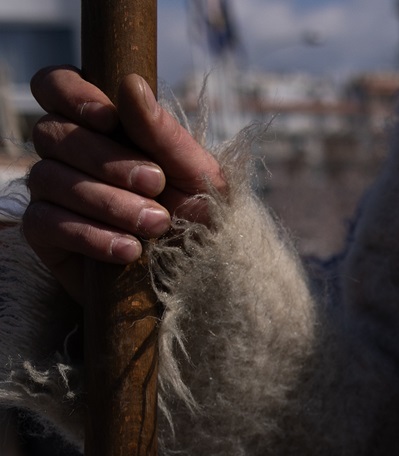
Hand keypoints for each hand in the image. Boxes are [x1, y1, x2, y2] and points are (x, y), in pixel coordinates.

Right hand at [22, 67, 225, 297]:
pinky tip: (128, 250)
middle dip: (106, 160)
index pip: (56, 85)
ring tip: (156, 224)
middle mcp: (68, 154)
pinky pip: (44, 222)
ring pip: (48, 178)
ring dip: (106, 201)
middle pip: (52, 133)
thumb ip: (164, 133)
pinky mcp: (47, 236)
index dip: (72, 94)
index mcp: (102, 126)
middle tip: (155, 185)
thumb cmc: (203, 219)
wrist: (205, 279)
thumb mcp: (198, 176)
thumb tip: (130, 83)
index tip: (109, 118)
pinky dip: (89, 235)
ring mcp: (54, 193)